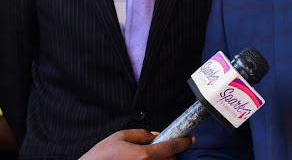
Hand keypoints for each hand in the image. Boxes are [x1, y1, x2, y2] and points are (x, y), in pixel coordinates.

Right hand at [79, 129, 193, 159]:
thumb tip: (156, 136)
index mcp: (144, 155)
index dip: (184, 142)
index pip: (172, 146)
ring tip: (147, 157)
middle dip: (170, 153)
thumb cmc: (101, 157)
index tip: (190, 139)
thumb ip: (142, 134)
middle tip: (160, 148)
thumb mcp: (120, 136)